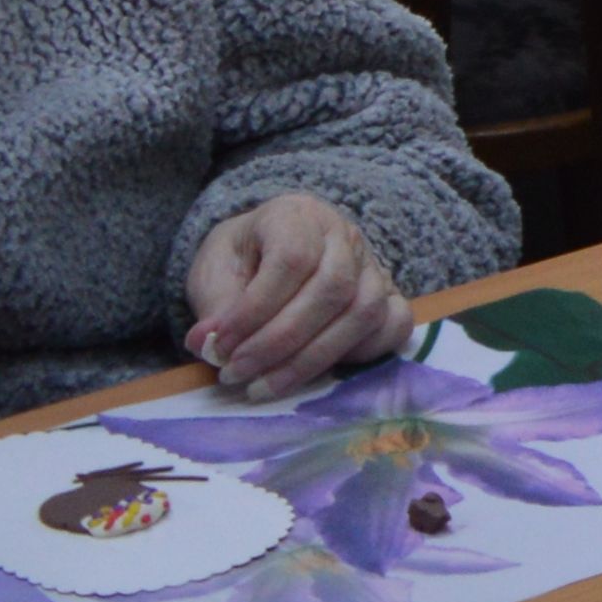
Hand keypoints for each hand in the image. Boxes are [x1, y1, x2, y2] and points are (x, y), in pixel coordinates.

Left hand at [181, 193, 403, 403]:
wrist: (268, 253)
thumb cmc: (241, 261)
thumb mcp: (214, 273)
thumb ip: (213, 307)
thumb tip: (208, 344)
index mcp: (297, 215)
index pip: (292, 259)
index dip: (255, 310)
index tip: (220, 348)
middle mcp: (344, 235)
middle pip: (332, 289)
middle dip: (280, 341)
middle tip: (237, 373)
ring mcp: (373, 265)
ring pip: (363, 311)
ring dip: (311, 358)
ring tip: (264, 385)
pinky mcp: (390, 295)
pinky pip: (394, 324)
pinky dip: (363, 354)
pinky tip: (318, 373)